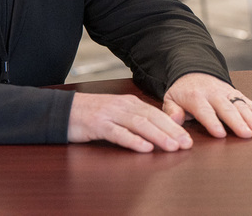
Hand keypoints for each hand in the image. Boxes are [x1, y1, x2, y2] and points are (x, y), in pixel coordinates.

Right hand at [67, 91, 193, 151]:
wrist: (63, 110)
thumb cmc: (92, 115)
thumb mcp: (117, 114)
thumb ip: (135, 120)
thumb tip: (159, 131)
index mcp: (131, 103)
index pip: (157, 115)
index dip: (174, 126)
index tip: (188, 139)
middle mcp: (124, 107)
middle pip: (152, 119)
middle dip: (171, 132)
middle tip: (186, 144)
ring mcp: (111, 115)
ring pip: (139, 125)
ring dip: (158, 136)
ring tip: (172, 146)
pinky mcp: (97, 125)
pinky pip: (118, 133)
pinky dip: (133, 141)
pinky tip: (145, 148)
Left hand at [162, 72, 251, 138]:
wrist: (193, 71)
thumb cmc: (182, 91)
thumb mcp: (170, 99)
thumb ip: (172, 111)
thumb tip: (175, 120)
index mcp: (195, 97)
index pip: (205, 111)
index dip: (213, 123)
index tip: (221, 134)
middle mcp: (214, 94)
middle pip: (227, 109)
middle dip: (238, 122)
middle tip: (247, 134)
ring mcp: (228, 93)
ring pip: (242, 105)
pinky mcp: (237, 93)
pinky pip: (251, 103)